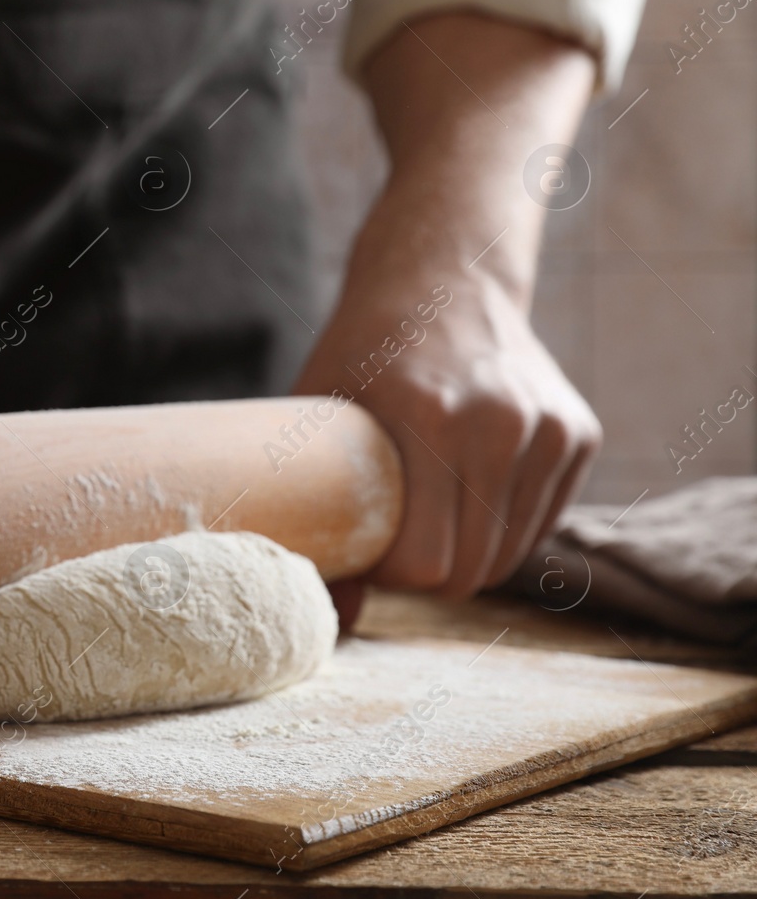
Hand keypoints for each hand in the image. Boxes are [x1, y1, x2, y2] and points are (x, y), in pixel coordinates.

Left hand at [294, 269, 599, 598]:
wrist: (443, 281)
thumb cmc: (365, 354)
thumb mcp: (320, 416)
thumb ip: (317, 512)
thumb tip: (336, 617)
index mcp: (428, 417)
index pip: (426, 562)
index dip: (391, 574)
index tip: (369, 548)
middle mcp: (501, 421)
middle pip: (471, 570)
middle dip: (429, 574)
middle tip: (396, 540)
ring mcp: (549, 426)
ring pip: (509, 555)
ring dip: (467, 553)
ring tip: (428, 512)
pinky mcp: (581, 431)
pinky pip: (539, 524)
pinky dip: (503, 527)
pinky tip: (467, 489)